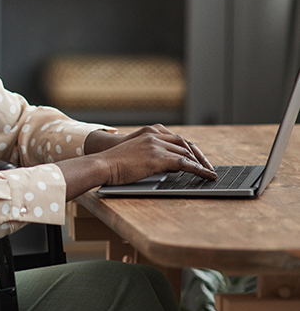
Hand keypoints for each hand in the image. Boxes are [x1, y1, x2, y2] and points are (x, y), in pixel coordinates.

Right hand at [93, 124, 216, 184]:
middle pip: (185, 144)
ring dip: (200, 164)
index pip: (177, 139)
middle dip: (199, 156)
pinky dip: (198, 169)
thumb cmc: (114, 165)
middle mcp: (155, 136)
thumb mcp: (135, 156)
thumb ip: (152, 156)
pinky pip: (184, 163)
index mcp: (149, 134)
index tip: (198, 159)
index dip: (190, 149)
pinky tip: (205, 175)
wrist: (102, 165)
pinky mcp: (156, 158)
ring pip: (186, 153)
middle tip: (208, 167)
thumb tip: (172, 166)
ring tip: (209, 174)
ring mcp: (156, 146)